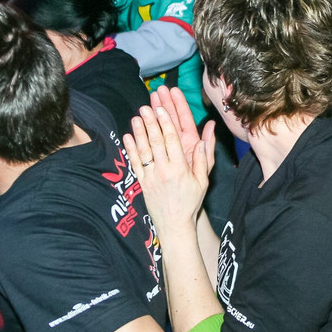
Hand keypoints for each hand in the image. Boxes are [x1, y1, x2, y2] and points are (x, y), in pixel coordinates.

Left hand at [124, 100, 215, 234]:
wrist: (174, 224)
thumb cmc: (191, 202)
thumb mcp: (202, 181)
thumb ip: (201, 159)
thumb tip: (203, 139)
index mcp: (180, 168)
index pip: (172, 141)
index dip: (166, 123)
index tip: (162, 110)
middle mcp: (163, 170)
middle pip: (156, 142)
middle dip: (151, 123)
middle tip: (146, 107)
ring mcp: (151, 176)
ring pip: (143, 150)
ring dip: (139, 133)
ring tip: (136, 117)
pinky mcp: (142, 183)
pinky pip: (135, 163)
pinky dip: (131, 149)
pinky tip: (128, 137)